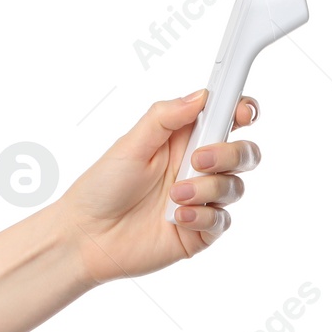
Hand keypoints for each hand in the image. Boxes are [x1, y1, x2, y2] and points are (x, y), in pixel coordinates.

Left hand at [52, 89, 261, 284]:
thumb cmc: (103, 187)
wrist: (88, 235)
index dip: (243, 111)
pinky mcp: (200, 231)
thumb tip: (200, 96)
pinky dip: (203, 216)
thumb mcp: (130, 144)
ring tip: (174, 195)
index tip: (241, 113)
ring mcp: (202, 200)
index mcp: (184, 140)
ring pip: (235, 187)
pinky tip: (178, 217)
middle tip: (198, 160)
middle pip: (244, 153)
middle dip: (230, 153)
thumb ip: (165, 117)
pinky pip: (222, 220)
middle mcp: (198, 168)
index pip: (227, 119)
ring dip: (207, 188)